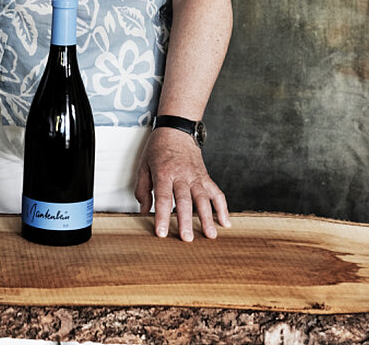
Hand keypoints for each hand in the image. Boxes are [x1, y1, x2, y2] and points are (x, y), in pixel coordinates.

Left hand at [134, 127, 230, 241]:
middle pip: (184, 200)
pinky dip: (222, 207)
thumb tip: (144, 210)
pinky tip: (225, 222)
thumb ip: (142, 188)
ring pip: (203, 198)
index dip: (161, 215)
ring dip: (207, 217)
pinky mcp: (206, 176)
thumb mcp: (143, 165)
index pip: (162, 197)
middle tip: (186, 238)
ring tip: (210, 235)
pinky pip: (216, 192)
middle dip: (186, 220)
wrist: (176, 130)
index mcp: (163, 173)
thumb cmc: (159, 148)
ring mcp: (196, 176)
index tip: (161, 232)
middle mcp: (181, 175)